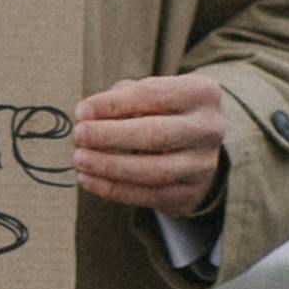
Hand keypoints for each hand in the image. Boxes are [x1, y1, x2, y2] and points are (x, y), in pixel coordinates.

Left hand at [68, 73, 231, 216]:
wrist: (192, 148)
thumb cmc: (161, 112)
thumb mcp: (148, 94)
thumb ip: (121, 97)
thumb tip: (87, 114)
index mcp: (201, 93)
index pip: (153, 95)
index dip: (113, 104)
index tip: (81, 111)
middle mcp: (209, 129)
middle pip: (156, 135)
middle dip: (110, 136)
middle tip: (79, 135)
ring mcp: (204, 164)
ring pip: (154, 171)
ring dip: (110, 166)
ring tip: (79, 159)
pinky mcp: (191, 193)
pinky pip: (149, 196)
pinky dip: (113, 189)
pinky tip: (88, 179)